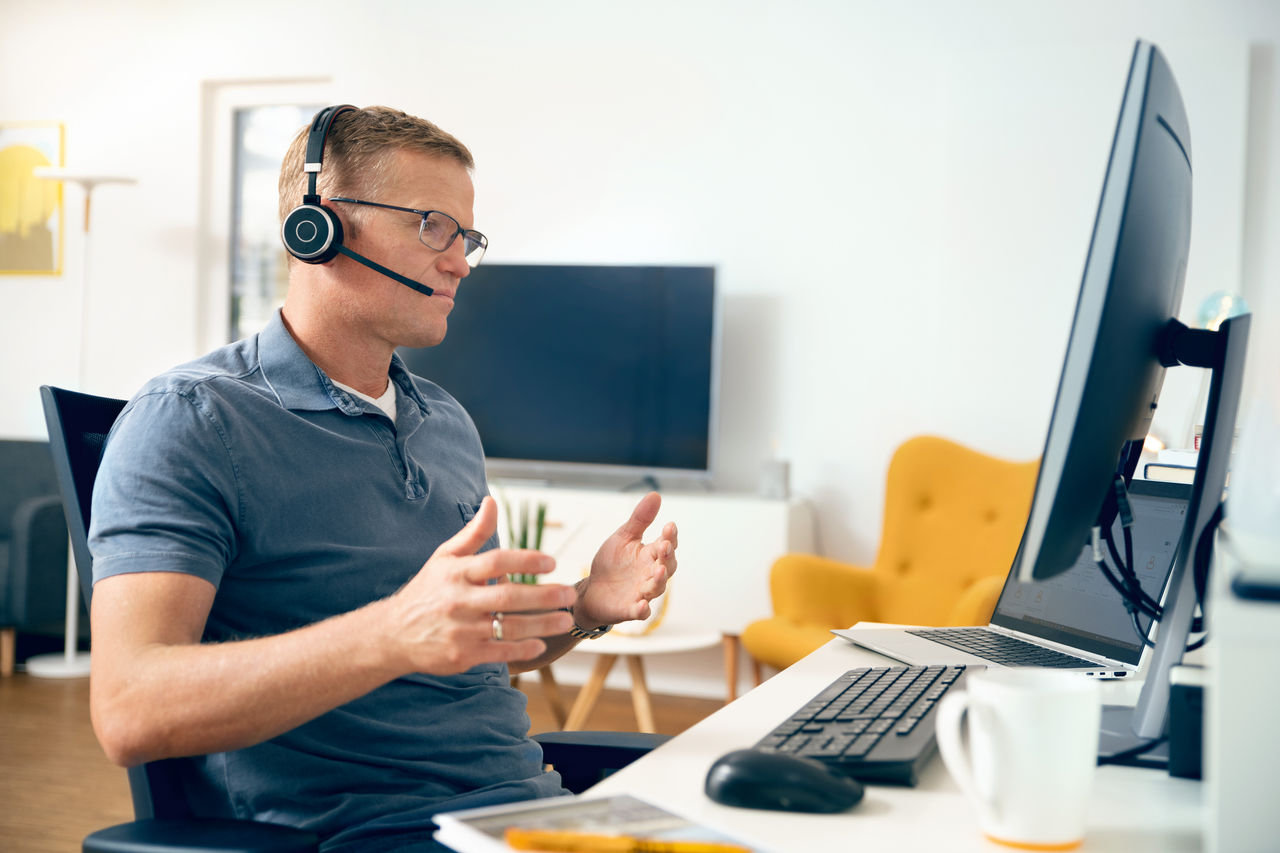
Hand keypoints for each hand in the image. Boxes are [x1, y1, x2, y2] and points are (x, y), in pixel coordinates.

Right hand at [384, 497, 575, 673]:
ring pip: (507, 627)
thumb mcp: (444, 557)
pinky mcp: (462, 655)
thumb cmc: (427, 591)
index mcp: (456, 573)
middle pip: (506, 597)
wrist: (393, 634)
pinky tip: (541, 643)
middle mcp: (458, 600)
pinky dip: (521, 648)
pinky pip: (498, 652)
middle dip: (542, 596)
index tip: (552, 562)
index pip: (495, 561)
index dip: (525, 560)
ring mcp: (460, 630)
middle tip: (569, 594)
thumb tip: (492, 501)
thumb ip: (473, 533)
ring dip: (541, 625)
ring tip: (565, 620)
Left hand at [577, 492, 677, 627]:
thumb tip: (656, 494)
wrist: (592, 590)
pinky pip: (639, 611)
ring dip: (659, 580)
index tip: (669, 525)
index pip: (666, 545)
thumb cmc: (612, 563)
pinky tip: (641, 605)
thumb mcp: (624, 537)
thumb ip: (640, 519)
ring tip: (658, 570)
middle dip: (667, 556)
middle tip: (664, 545)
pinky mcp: (629, 609)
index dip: (670, 537)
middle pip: (667, 566)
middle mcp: (651, 574)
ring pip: (656, 587)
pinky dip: (642, 610)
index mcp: (650, 555)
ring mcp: (642, 593)